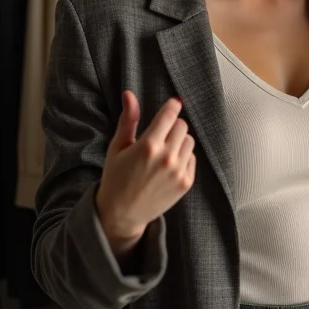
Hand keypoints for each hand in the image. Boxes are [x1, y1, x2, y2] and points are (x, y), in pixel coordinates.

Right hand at [95, 92, 195, 251]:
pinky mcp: (186, 183)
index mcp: (148, 146)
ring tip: (163, 151)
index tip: (174, 103)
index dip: (173, 105)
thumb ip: (128, 119)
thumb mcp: (118, 147)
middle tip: (159, 135)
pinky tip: (168, 165)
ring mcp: (178, 171)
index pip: (170, 114)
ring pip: (189, 141)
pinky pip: (192, 158)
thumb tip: (130, 94)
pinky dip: (184, 157)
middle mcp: (166, 157)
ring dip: (179, 141)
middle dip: (172, 126)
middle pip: (182, 125)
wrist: (121, 214)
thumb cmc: (116, 178)